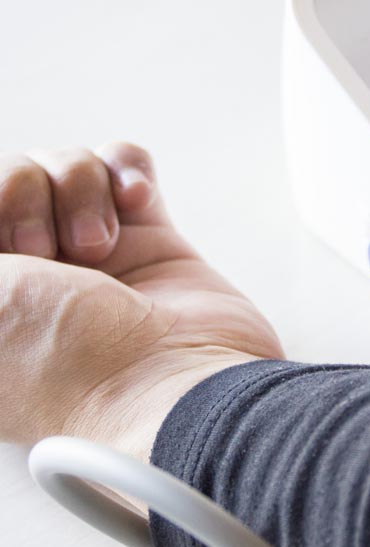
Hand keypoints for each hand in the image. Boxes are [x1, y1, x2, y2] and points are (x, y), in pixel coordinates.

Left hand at [0, 143, 282, 461]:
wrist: (175, 382)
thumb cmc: (69, 362)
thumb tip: (3, 237)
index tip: (10, 248)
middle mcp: (36, 268)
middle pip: (13, 175)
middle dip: (25, 194)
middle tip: (51, 252)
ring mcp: (96, 250)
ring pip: (70, 163)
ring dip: (81, 190)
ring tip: (102, 246)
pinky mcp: (149, 235)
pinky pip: (126, 164)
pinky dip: (128, 171)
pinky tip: (136, 201)